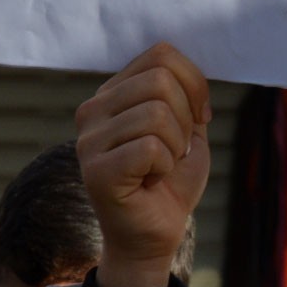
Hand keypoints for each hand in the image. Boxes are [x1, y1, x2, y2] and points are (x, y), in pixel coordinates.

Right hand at [75, 44, 210, 286]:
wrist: (156, 233)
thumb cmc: (171, 179)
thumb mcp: (187, 125)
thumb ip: (185, 92)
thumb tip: (187, 67)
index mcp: (113, 93)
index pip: (162, 54)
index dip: (194, 83)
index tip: (199, 117)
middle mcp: (92, 111)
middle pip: (161, 80)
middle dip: (186, 117)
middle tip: (175, 149)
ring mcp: (88, 141)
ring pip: (157, 113)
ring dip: (176, 146)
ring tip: (161, 167)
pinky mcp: (96, 171)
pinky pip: (151, 147)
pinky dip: (166, 165)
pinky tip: (150, 181)